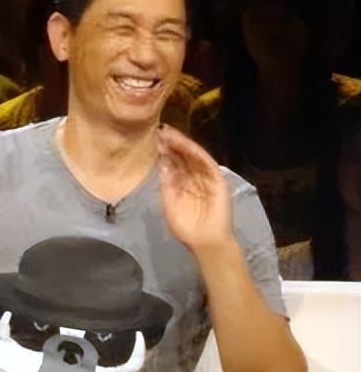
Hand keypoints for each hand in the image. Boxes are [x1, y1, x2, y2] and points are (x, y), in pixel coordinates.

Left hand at [158, 125, 232, 254]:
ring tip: (169, 133)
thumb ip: (166, 183)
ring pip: (194, 156)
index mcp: (181, 182)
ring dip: (182, 144)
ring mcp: (206, 177)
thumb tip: (162, 163)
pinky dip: (197, 153)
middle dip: (171, 143)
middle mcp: (193, 177)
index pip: (173, 162)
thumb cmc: (185, 227)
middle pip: (183, 155)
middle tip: (159, 130)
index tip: (153, 138)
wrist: (204, 241)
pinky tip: (186, 145)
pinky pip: (207, 163)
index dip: (164, 150)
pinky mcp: (217, 180)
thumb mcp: (169, 203)